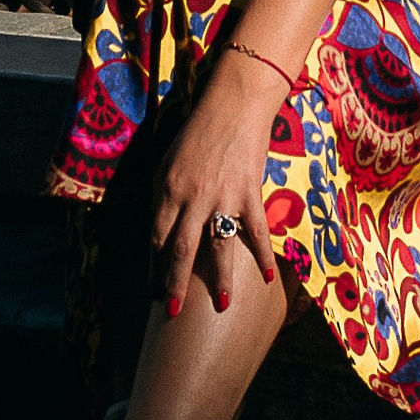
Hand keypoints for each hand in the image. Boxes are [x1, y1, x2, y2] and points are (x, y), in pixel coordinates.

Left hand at [151, 59, 281, 317]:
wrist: (233, 105)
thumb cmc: (198, 132)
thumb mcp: (169, 160)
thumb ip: (165, 193)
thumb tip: (162, 226)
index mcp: (168, 189)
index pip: (157, 237)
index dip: (154, 267)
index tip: (153, 292)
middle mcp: (192, 197)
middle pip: (181, 250)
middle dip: (175, 284)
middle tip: (173, 314)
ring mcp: (222, 196)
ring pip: (218, 247)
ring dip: (219, 279)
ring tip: (220, 306)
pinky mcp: (249, 192)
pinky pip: (255, 231)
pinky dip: (261, 255)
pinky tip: (265, 277)